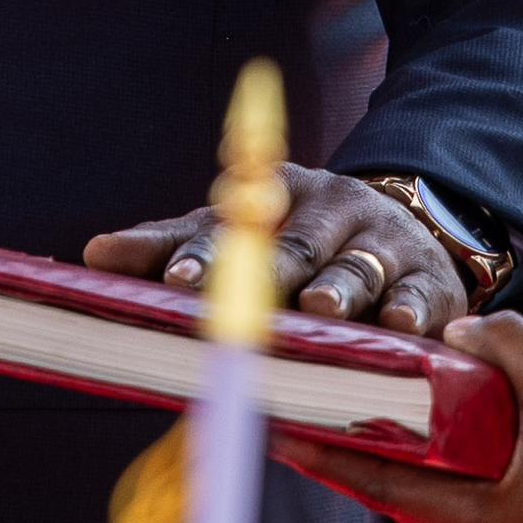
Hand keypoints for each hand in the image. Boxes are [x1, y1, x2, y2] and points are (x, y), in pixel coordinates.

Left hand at [84, 164, 474, 336]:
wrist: (410, 225)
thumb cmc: (304, 242)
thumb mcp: (240, 233)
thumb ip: (171, 246)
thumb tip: (93, 253)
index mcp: (277, 196)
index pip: (232, 226)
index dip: (204, 254)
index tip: (176, 282)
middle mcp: (332, 211)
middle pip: (298, 246)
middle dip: (272, 274)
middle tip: (247, 300)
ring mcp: (384, 243)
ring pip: (358, 266)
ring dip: (340, 288)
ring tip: (321, 311)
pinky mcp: (429, 279)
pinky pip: (420, 294)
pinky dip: (410, 310)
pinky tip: (399, 325)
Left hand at [274, 315, 522, 522]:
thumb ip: (506, 346)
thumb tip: (460, 335)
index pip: (383, 489)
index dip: (326, 456)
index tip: (276, 433)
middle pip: (411, 499)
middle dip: (365, 456)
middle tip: (316, 417)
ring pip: (454, 500)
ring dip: (420, 462)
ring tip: (381, 420)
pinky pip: (493, 500)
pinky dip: (468, 467)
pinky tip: (469, 432)